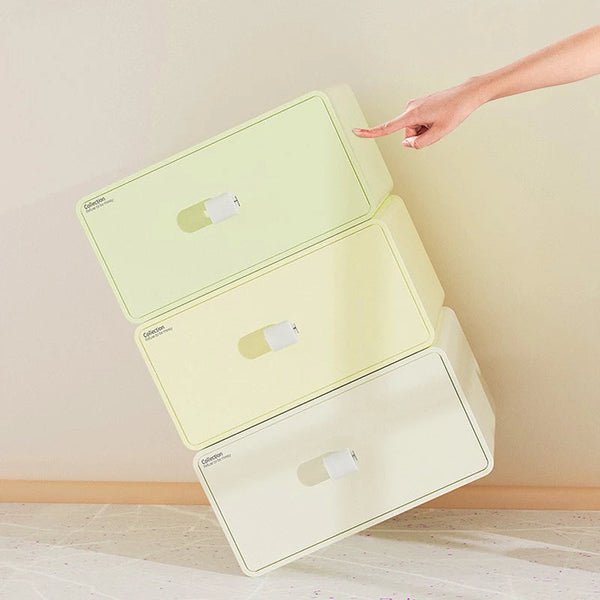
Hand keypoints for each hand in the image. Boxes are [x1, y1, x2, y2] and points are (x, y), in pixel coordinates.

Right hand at [353, 78, 485, 148]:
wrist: (466, 95)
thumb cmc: (455, 112)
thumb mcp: (439, 133)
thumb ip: (420, 143)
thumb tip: (407, 144)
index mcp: (412, 114)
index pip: (387, 127)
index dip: (370, 132)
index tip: (356, 132)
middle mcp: (410, 108)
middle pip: (407, 133)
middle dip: (419, 136)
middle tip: (437, 128)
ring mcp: (415, 106)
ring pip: (414, 129)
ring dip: (425, 130)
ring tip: (440, 121)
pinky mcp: (420, 106)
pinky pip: (419, 122)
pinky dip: (428, 125)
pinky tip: (440, 117)